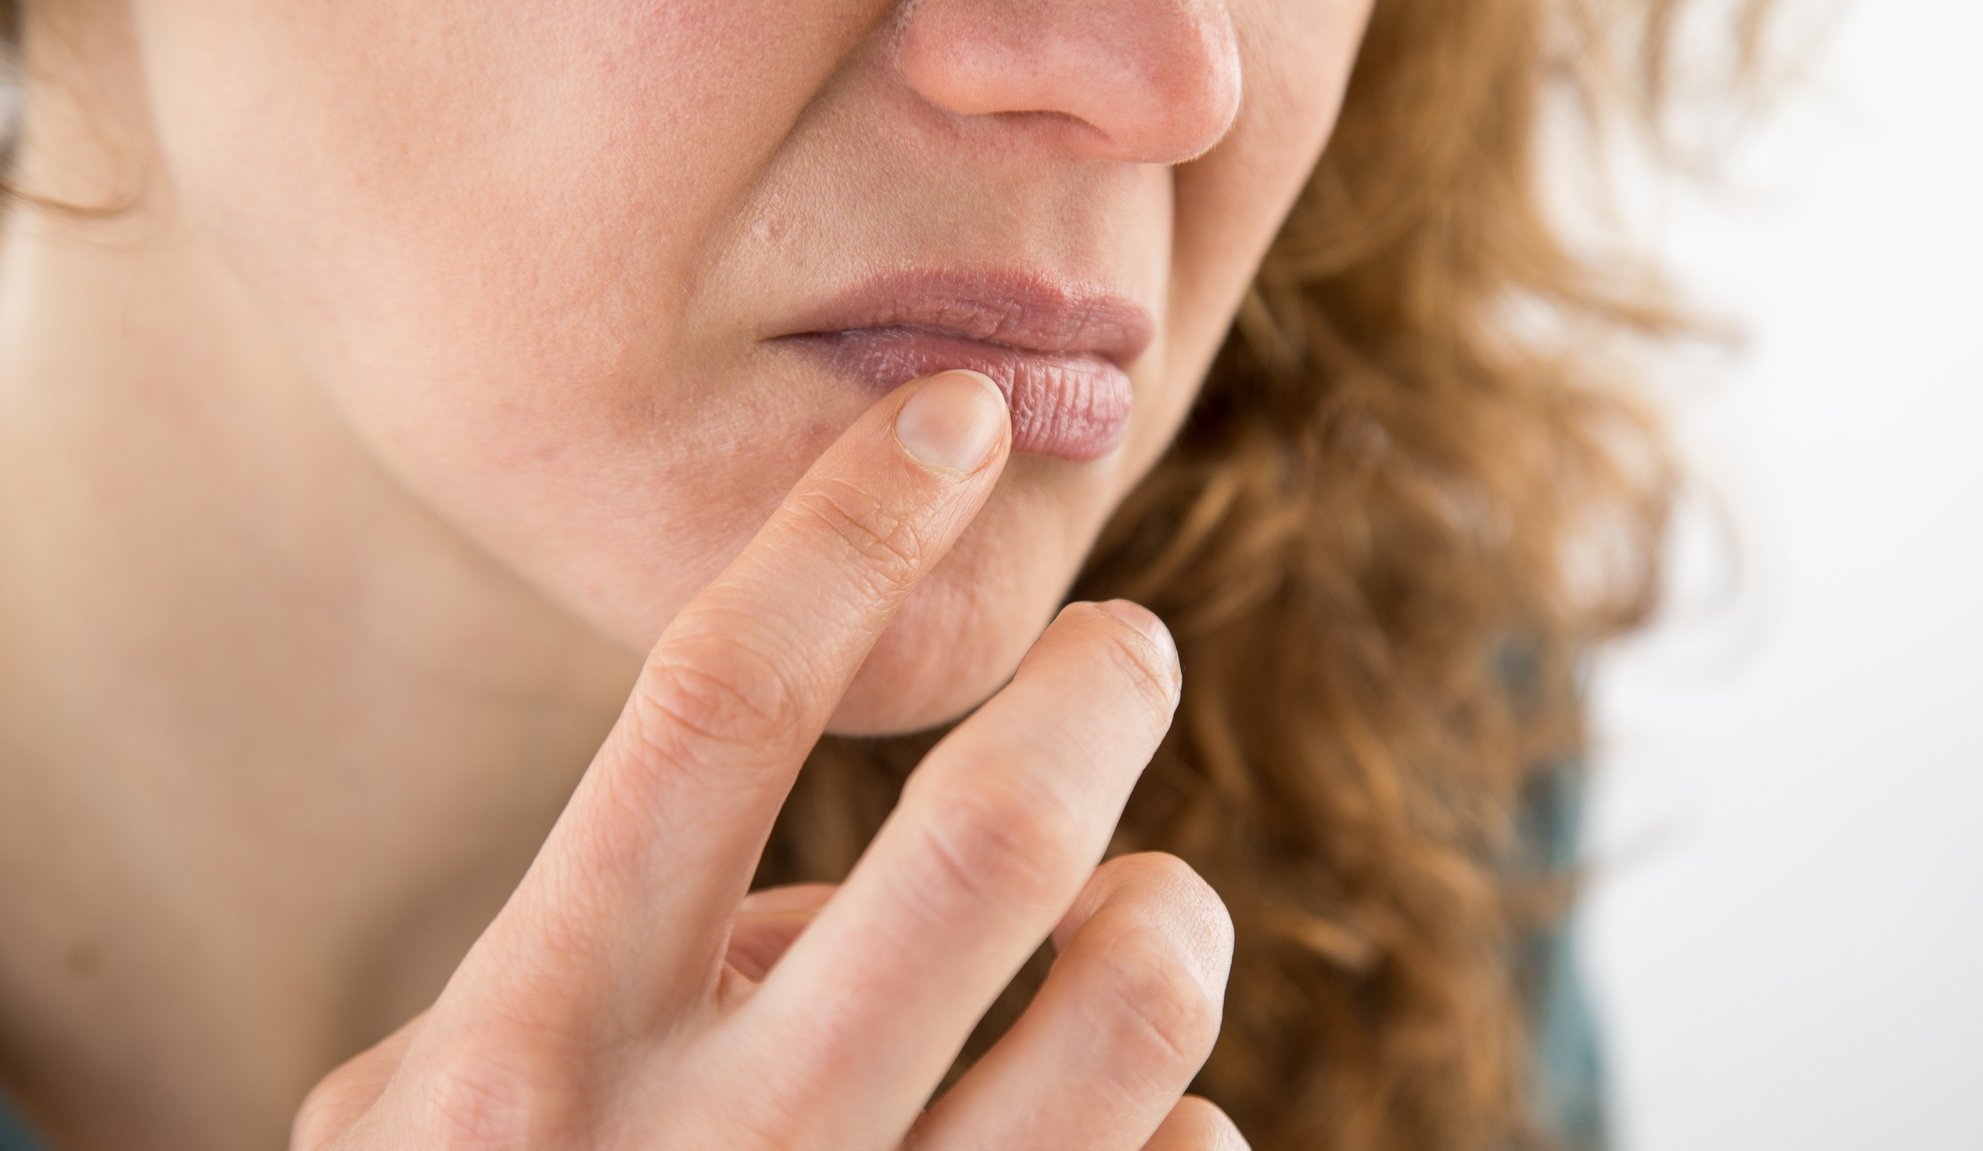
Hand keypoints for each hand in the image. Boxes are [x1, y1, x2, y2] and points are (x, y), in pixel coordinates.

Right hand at [290, 370, 1243, 1149]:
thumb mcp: (443, 1111)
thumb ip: (611, 969)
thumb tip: (827, 898)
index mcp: (548, 1038)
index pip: (715, 708)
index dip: (845, 535)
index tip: (959, 420)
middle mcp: (712, 1142)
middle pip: (983, 850)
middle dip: (1091, 701)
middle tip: (1123, 646)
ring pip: (1125, 1021)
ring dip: (1173, 921)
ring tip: (1157, 905)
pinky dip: (1177, 1128)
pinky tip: (1136, 1128)